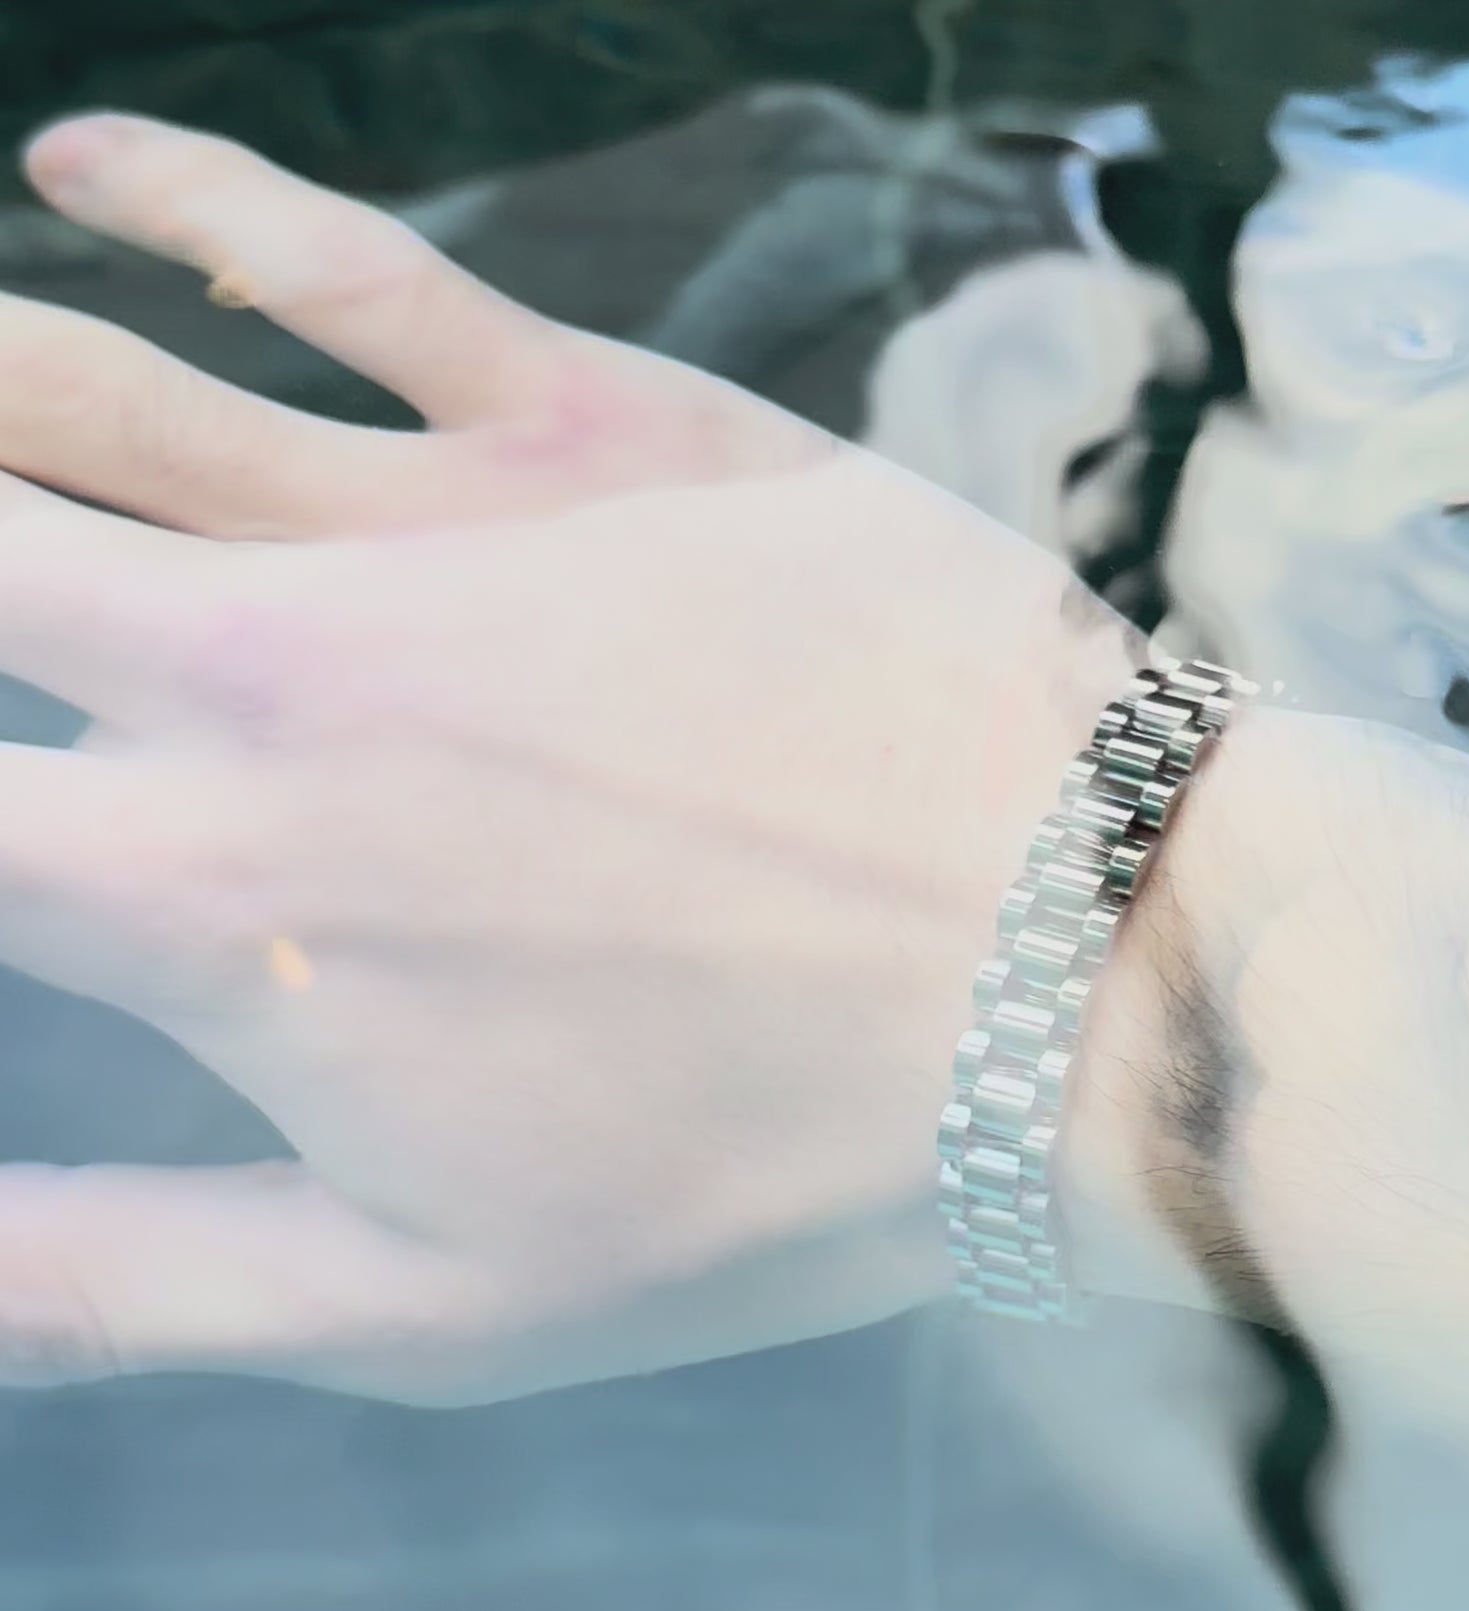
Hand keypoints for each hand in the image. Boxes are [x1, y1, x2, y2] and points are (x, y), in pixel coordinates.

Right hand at [0, 113, 1136, 1397]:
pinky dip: (188, 195)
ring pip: (78, 385)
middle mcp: (266, 673)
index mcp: (200, 898)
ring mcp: (434, 520)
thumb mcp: (428, 1303)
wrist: (1084, 987)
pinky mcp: (600, 422)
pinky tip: (93, 165)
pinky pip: (349, 267)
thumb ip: (105, 1286)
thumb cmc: (777, 1175)